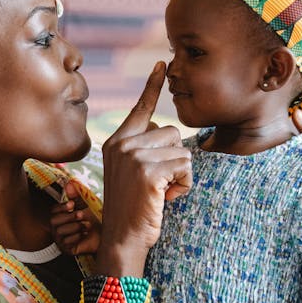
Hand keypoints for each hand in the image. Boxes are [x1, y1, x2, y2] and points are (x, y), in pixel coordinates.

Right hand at [50, 181, 100, 254]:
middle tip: (82, 215)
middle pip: (53, 221)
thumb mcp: (86, 206)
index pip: (53, 210)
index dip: (61, 207)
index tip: (72, 204)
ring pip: (60, 231)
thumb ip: (77, 196)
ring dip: (76, 227)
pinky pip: (66, 242)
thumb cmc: (94, 220)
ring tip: (87, 226)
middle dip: (69, 217)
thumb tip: (69, 182)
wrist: (105, 237)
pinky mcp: (66, 249)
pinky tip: (85, 235)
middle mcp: (57, 229)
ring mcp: (61, 240)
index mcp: (60, 217)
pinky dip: (77, 237)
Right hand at [100, 63, 191, 266]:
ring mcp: (133, 155)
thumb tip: (170, 131)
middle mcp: (122, 143)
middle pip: (173, 132)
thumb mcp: (133, 174)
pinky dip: (184, 186)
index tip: (163, 63)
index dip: (153, 85)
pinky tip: (165, 199)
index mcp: (116, 142)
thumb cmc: (134, 210)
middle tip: (158, 185)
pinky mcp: (147, 170)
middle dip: (175, 159)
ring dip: (180, 175)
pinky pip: (185, 167)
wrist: (122, 239)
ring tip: (160, 193)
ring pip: (182, 150)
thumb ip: (144, 150)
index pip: (141, 107)